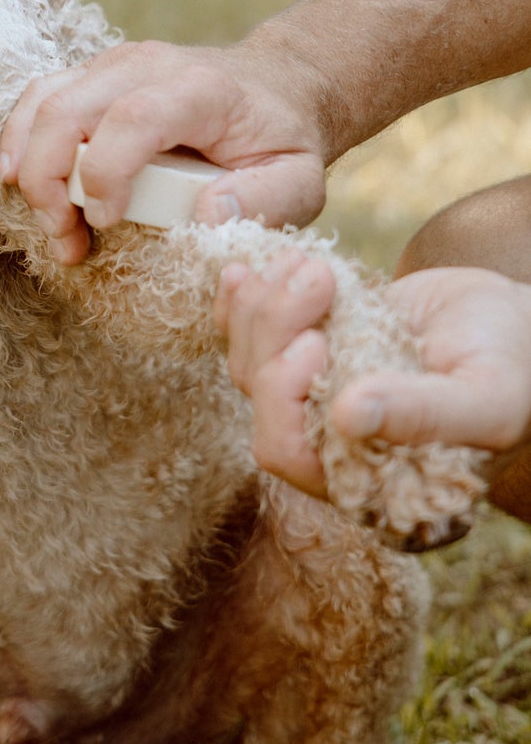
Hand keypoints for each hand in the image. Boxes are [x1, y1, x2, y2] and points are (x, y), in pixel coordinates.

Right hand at [0, 37, 328, 263]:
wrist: (277, 86)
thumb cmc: (283, 139)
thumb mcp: (300, 179)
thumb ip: (264, 200)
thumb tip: (207, 214)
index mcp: (201, 90)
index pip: (133, 119)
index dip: (104, 173)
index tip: (105, 223)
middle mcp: (148, 65)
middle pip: (69, 109)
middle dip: (49, 181)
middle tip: (65, 240)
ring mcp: (114, 64)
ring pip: (43, 100)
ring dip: (29, 166)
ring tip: (51, 224)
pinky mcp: (94, 74)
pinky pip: (40, 98)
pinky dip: (21, 141)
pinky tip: (22, 183)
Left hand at [214, 255, 530, 497]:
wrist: (515, 324)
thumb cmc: (513, 368)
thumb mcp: (485, 397)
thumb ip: (423, 416)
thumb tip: (348, 418)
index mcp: (370, 480)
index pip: (288, 452)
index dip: (282, 396)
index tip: (316, 342)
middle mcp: (332, 446)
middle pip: (258, 396)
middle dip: (272, 328)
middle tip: (317, 277)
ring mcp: (315, 395)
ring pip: (247, 357)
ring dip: (263, 302)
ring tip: (309, 264)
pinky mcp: (309, 351)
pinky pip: (248, 333)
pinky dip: (240, 299)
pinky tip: (244, 269)